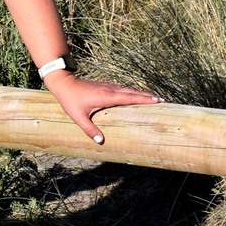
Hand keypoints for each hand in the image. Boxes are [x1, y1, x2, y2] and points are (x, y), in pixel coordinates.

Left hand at [43, 72, 162, 144]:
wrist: (64, 83)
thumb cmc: (70, 100)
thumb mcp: (78, 117)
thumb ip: (89, 129)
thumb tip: (100, 142)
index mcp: (107, 96)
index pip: (129, 98)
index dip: (143, 99)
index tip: (156, 101)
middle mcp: (110, 90)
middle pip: (132, 93)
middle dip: (147, 96)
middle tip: (161, 101)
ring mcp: (108, 86)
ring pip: (128, 90)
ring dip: (140, 94)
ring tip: (152, 99)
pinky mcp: (105, 86)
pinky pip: (122, 90)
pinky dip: (132, 93)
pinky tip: (135, 97)